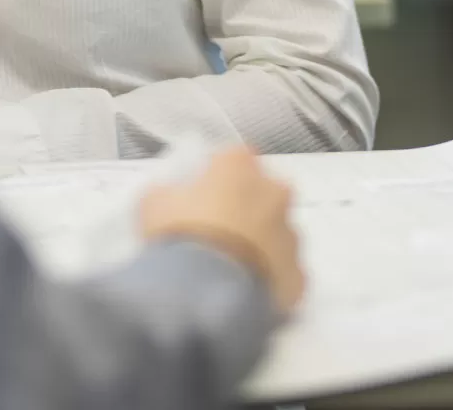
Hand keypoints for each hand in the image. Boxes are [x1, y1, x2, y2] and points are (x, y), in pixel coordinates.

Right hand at [139, 146, 304, 313]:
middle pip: (265, 192)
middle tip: (219, 230)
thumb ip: (167, 192)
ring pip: (279, 233)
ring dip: (260, 244)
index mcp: (239, 166)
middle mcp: (275, 192)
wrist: (207, 293)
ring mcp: (291, 234)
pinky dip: (269, 278)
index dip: (217, 177)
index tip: (202, 195)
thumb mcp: (153, 205)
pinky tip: (245, 291)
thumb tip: (170, 195)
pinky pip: (285, 272)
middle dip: (247, 207)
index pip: (233, 159)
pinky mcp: (299, 274)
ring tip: (229, 266)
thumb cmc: (180, 236)